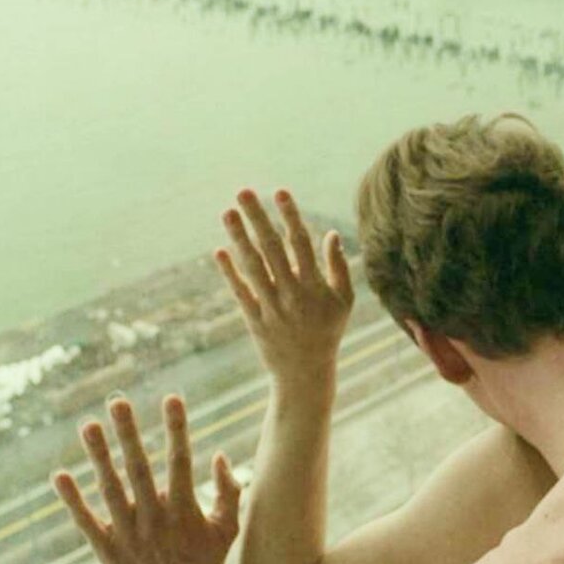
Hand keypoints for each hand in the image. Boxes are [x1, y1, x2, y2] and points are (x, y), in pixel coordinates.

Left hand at [52, 396, 240, 563]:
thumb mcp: (227, 530)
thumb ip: (228, 492)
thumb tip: (220, 456)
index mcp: (184, 509)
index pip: (180, 459)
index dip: (177, 427)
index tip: (172, 397)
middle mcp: (154, 517)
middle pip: (138, 467)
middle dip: (128, 432)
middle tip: (118, 401)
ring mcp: (128, 534)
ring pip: (109, 488)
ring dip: (98, 455)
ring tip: (88, 425)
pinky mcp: (107, 550)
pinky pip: (86, 521)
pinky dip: (72, 500)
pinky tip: (60, 475)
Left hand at [215, 189, 354, 388]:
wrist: (306, 372)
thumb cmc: (328, 331)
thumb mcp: (344, 301)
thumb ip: (338, 267)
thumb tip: (331, 234)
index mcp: (315, 285)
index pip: (301, 242)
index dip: (290, 215)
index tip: (279, 191)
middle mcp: (292, 292)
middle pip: (271, 247)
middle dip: (257, 218)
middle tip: (243, 191)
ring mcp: (271, 306)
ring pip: (253, 265)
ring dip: (239, 237)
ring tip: (228, 212)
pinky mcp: (254, 319)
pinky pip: (240, 291)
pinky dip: (230, 272)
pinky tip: (219, 251)